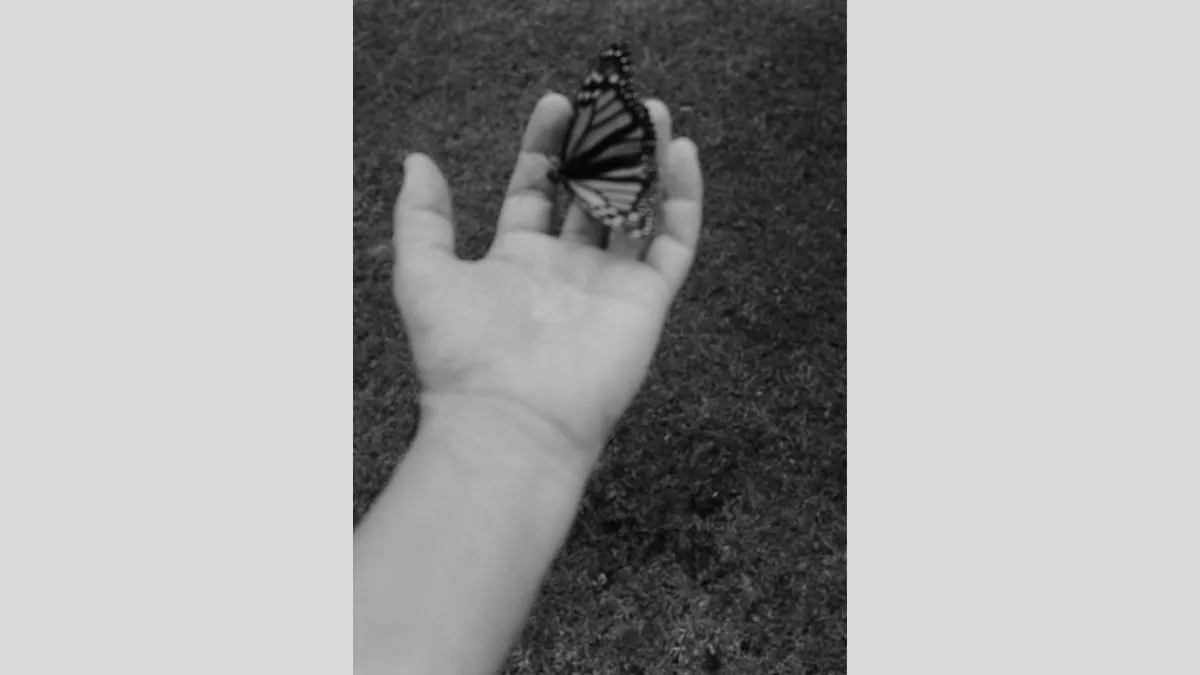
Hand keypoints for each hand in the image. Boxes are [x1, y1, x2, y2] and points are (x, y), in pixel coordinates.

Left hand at [391, 93, 702, 470]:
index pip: (539, 187)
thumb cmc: (461, 354)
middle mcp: (567, 270)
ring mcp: (610, 285)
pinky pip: (674, 242)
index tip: (557, 102)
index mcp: (518, 260)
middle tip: (614, 101)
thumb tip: (416, 161)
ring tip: (654, 114)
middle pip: (593, 194)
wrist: (509, 420)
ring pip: (638, 210)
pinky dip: (684, 199)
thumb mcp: (423, 273)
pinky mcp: (647, 302)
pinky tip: (683, 155)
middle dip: (603, 147)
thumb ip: (420, 216)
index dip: (548, 144)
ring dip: (648, 162)